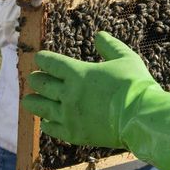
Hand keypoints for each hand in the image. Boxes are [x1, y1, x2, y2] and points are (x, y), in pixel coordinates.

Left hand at [22, 32, 169, 169]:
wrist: (141, 117)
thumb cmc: (135, 85)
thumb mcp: (125, 58)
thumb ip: (110, 46)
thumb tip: (99, 35)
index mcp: (78, 73)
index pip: (50, 62)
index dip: (43, 59)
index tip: (40, 58)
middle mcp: (68, 93)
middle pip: (41, 84)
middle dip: (36, 79)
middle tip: (34, 78)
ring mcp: (69, 115)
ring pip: (40, 107)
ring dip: (33, 101)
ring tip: (28, 100)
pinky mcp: (74, 134)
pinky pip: (52, 128)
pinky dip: (46, 123)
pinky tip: (46, 122)